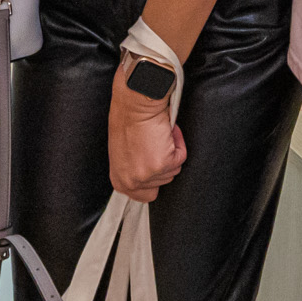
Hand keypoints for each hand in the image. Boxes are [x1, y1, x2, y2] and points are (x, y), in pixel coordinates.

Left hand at [108, 53, 187, 200]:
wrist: (134, 104)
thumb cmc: (128, 120)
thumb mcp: (124, 154)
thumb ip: (135, 170)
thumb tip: (150, 176)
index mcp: (120, 181)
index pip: (145, 196)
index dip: (155, 179)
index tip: (155, 163)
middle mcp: (131, 182)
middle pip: (164, 182)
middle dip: (164, 162)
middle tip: (154, 142)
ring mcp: (146, 175)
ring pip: (174, 170)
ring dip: (171, 151)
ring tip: (158, 134)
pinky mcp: (161, 164)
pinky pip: (181, 157)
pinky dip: (179, 142)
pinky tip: (166, 131)